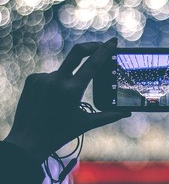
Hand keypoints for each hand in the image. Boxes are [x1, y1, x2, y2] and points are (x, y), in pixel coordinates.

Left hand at [5, 38, 129, 162]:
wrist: (27, 141)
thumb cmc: (59, 133)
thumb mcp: (85, 124)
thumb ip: (108, 116)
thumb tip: (126, 112)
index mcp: (72, 90)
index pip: (93, 63)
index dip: (105, 50)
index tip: (113, 41)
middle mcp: (56, 80)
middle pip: (77, 52)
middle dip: (91, 46)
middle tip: (101, 45)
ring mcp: (42, 78)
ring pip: (64, 70)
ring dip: (71, 77)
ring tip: (65, 98)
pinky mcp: (32, 79)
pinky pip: (51, 75)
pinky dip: (57, 82)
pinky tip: (52, 98)